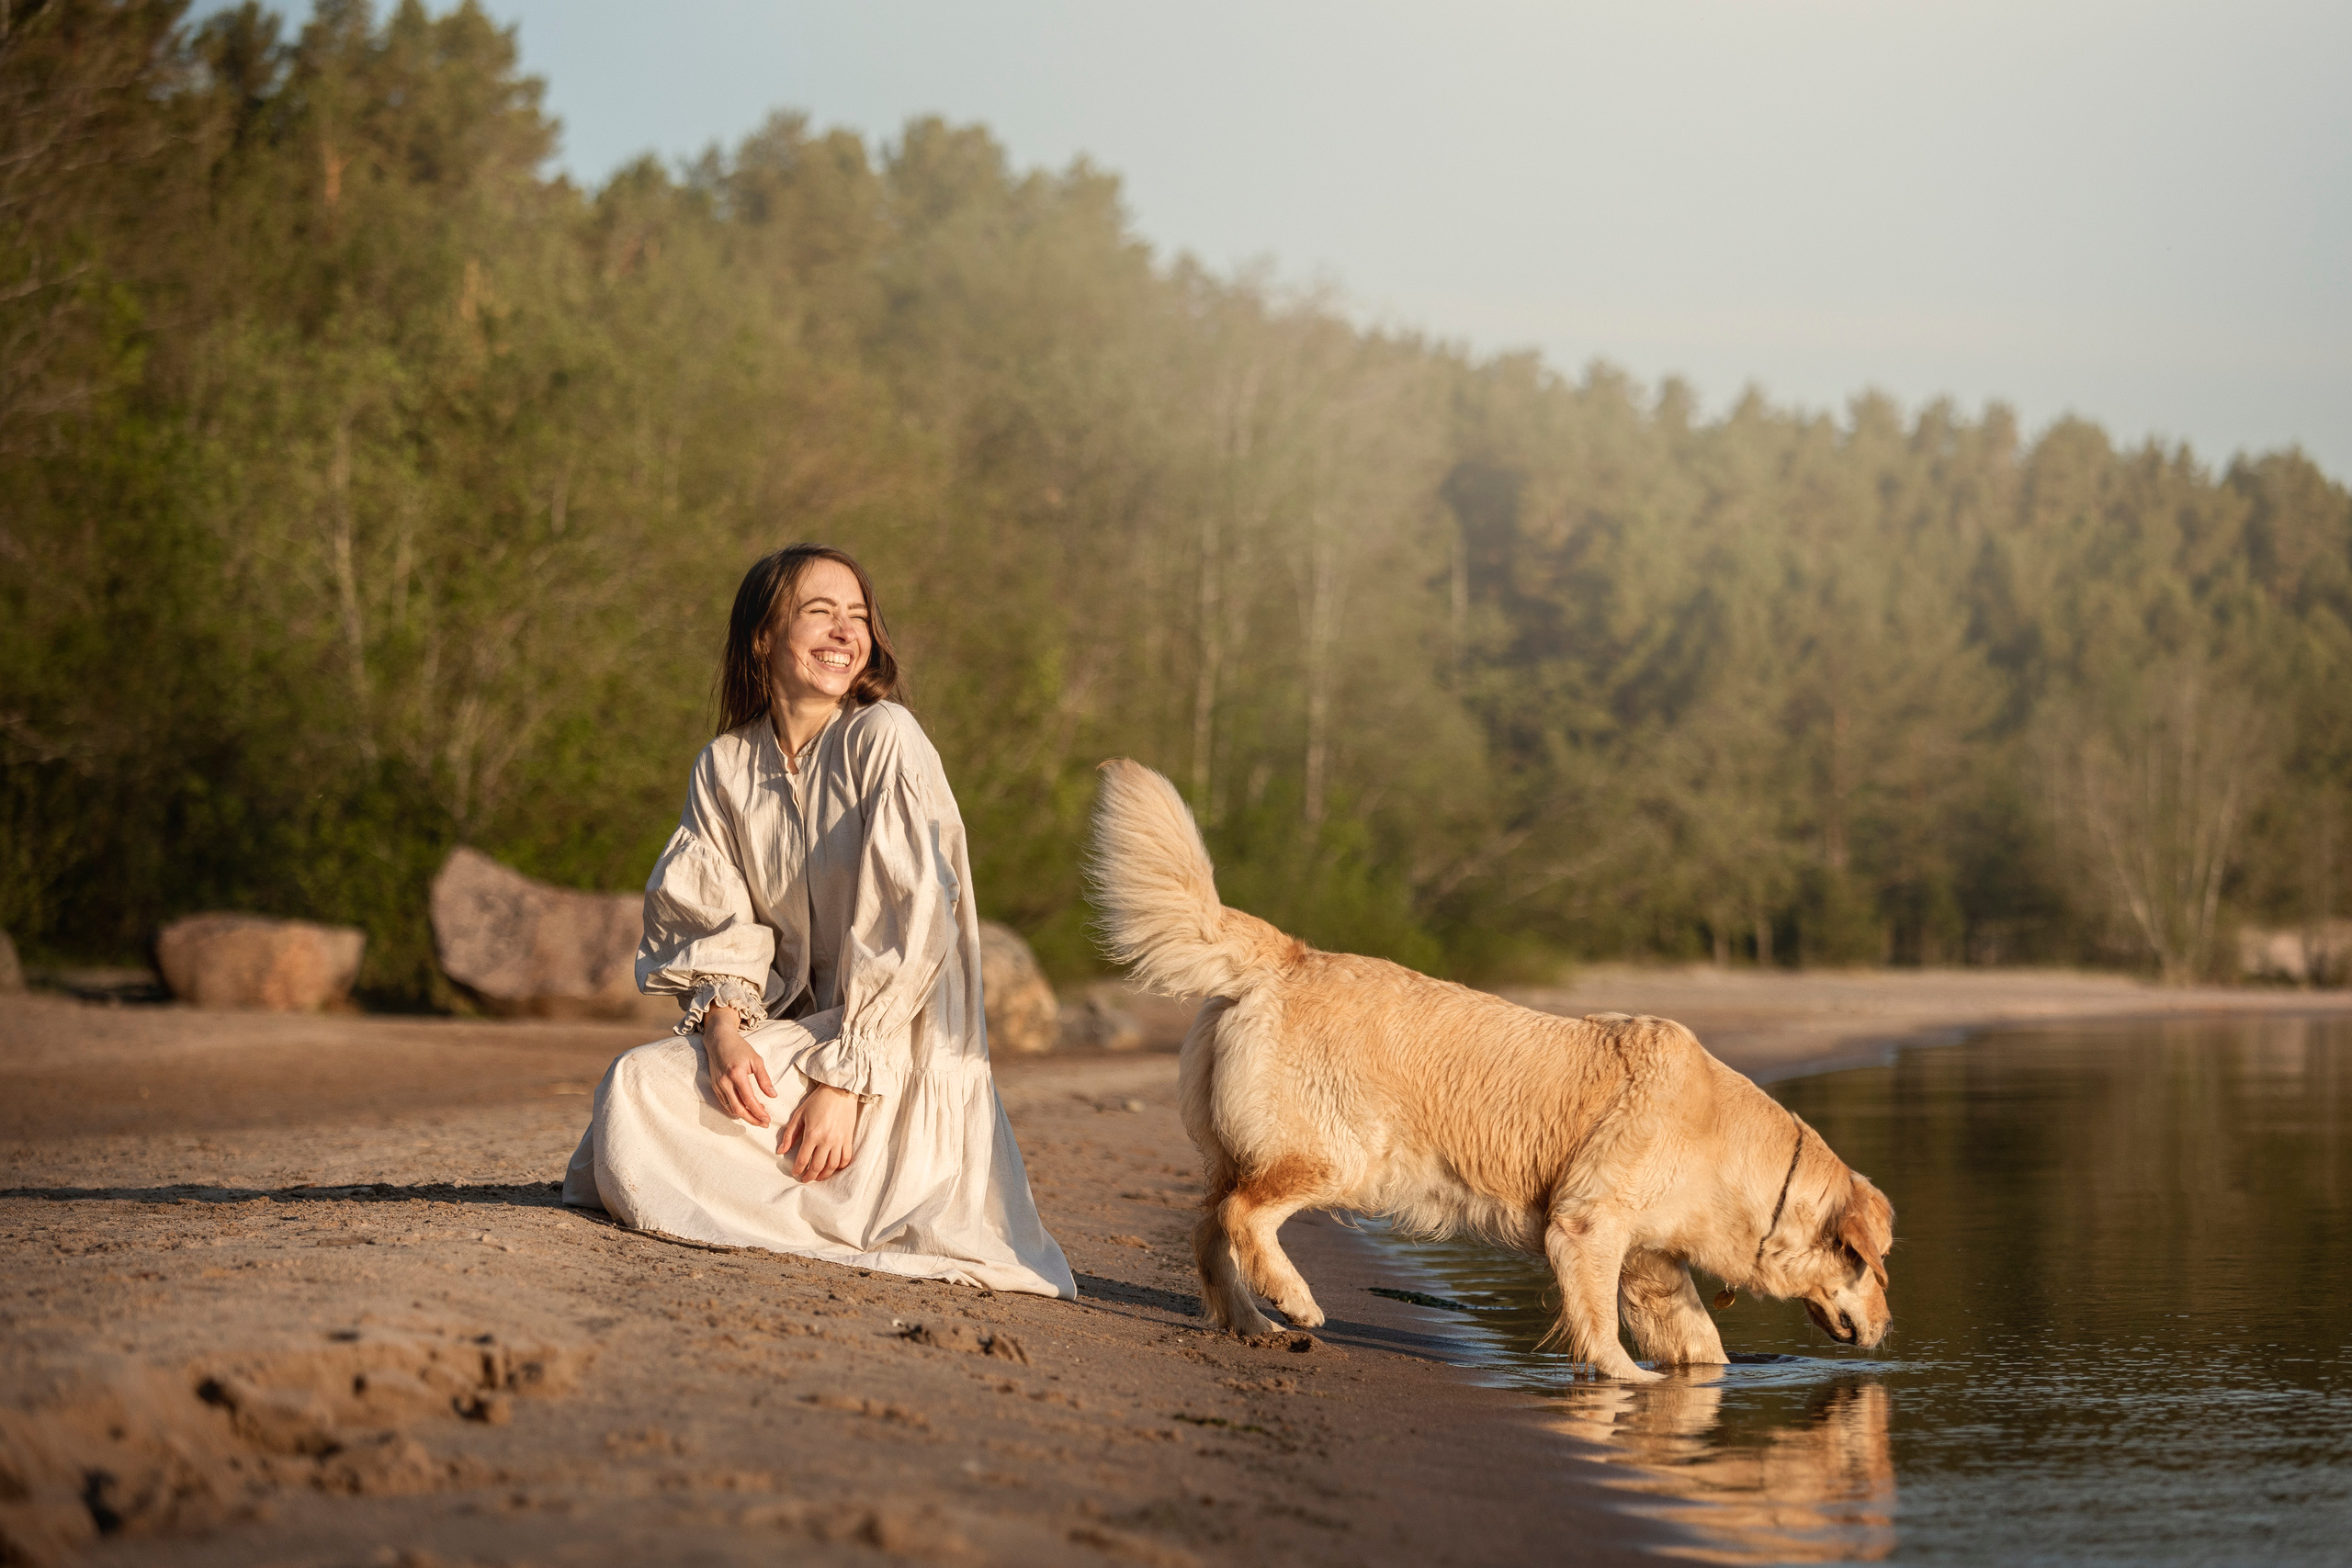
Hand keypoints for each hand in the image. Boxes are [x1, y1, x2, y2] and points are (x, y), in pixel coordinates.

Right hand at [703, 1007, 775, 1127]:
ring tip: (758, 1117)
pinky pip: (725, 1104)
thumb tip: (773, 1096)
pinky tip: (746, 1110)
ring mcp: (718, 1085)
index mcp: (737, 1074)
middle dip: (752, 1119)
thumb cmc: (739, 1048)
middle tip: (763, 1124)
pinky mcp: (715, 1087)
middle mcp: (725, 1082)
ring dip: (744, 1116)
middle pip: (738, 1109)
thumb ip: (764, 1079)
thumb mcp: (756, 1060)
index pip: (749, 1100)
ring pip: (731, 1108)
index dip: (759, 1112)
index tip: (767, 1119)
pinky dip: (735, 1109)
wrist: (719, 1040)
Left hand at [779, 1084, 860, 1182]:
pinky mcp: (848, 1138)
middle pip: (818, 1166)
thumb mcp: (800, 1115)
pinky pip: (846, 1158)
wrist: (840, 1090)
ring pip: (832, 1165)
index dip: (798, 1169)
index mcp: (812, 1134)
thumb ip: (789, 1134)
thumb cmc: (818, 1100)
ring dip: (824, 1175)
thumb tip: (780, 1151)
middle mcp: (827, 1140)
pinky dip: (840, 1166)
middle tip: (806, 1179)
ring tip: (818, 1177)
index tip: (795, 1173)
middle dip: (810, 1176)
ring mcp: (839, 1140)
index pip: (803, 1159)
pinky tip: (834, 1168)